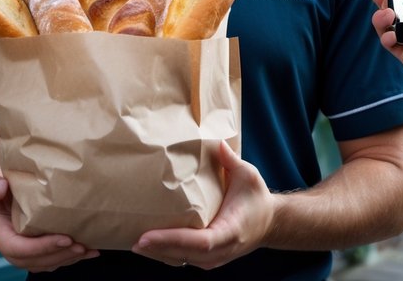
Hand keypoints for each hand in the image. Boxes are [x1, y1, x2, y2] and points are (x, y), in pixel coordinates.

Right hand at [0, 173, 98, 271]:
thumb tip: (1, 187)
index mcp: (2, 235)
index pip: (19, 249)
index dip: (42, 247)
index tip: (65, 239)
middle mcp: (15, 249)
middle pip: (37, 261)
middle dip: (60, 255)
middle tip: (82, 245)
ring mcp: (28, 253)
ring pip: (49, 263)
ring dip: (70, 259)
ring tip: (90, 249)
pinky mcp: (41, 250)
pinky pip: (56, 259)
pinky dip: (73, 257)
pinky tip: (92, 251)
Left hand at [132, 141, 274, 269]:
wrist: (269, 223)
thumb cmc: (256, 199)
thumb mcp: (248, 176)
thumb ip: (232, 160)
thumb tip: (218, 143)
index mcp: (230, 232)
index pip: (199, 242)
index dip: (172, 240)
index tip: (147, 236)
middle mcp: (221, 250)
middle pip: (184, 256)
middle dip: (158, 249)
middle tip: (134, 240)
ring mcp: (213, 259)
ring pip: (181, 261)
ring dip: (158, 254)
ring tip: (135, 242)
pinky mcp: (207, 258)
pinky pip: (183, 259)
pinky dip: (165, 254)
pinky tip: (149, 245)